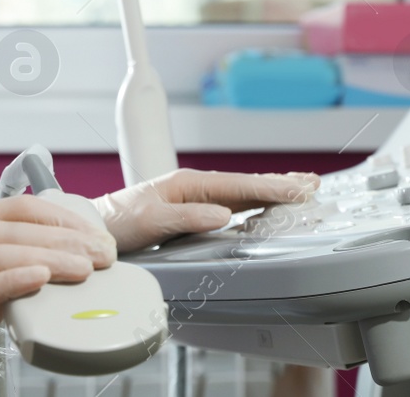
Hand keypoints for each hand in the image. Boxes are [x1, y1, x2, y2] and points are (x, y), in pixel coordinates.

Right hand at [0, 195, 117, 394]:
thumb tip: (77, 258)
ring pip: (7, 254)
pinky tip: (41, 280)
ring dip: (53, 260)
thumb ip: (21, 260)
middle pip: (21, 230)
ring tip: (84, 269)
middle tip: (102, 255)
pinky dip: (16, 280)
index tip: (97, 235)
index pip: (24, 207)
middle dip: (69, 241)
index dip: (65, 218)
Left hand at [92, 169, 319, 252]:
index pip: (240, 186)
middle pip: (246, 184)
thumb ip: (187, 217)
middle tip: (312, 184)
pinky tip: (264, 205)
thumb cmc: (119, 221)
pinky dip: (254, 201)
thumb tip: (222, 216)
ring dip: (272, 190)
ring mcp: (196, 197)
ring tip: (299, 188)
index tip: (298, 190)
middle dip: (280, 183)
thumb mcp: (151, 221)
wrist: (97, 226)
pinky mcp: (193, 210)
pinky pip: (232, 203)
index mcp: (190, 183)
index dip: (272, 188)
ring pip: (243, 192)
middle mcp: (196, 186)